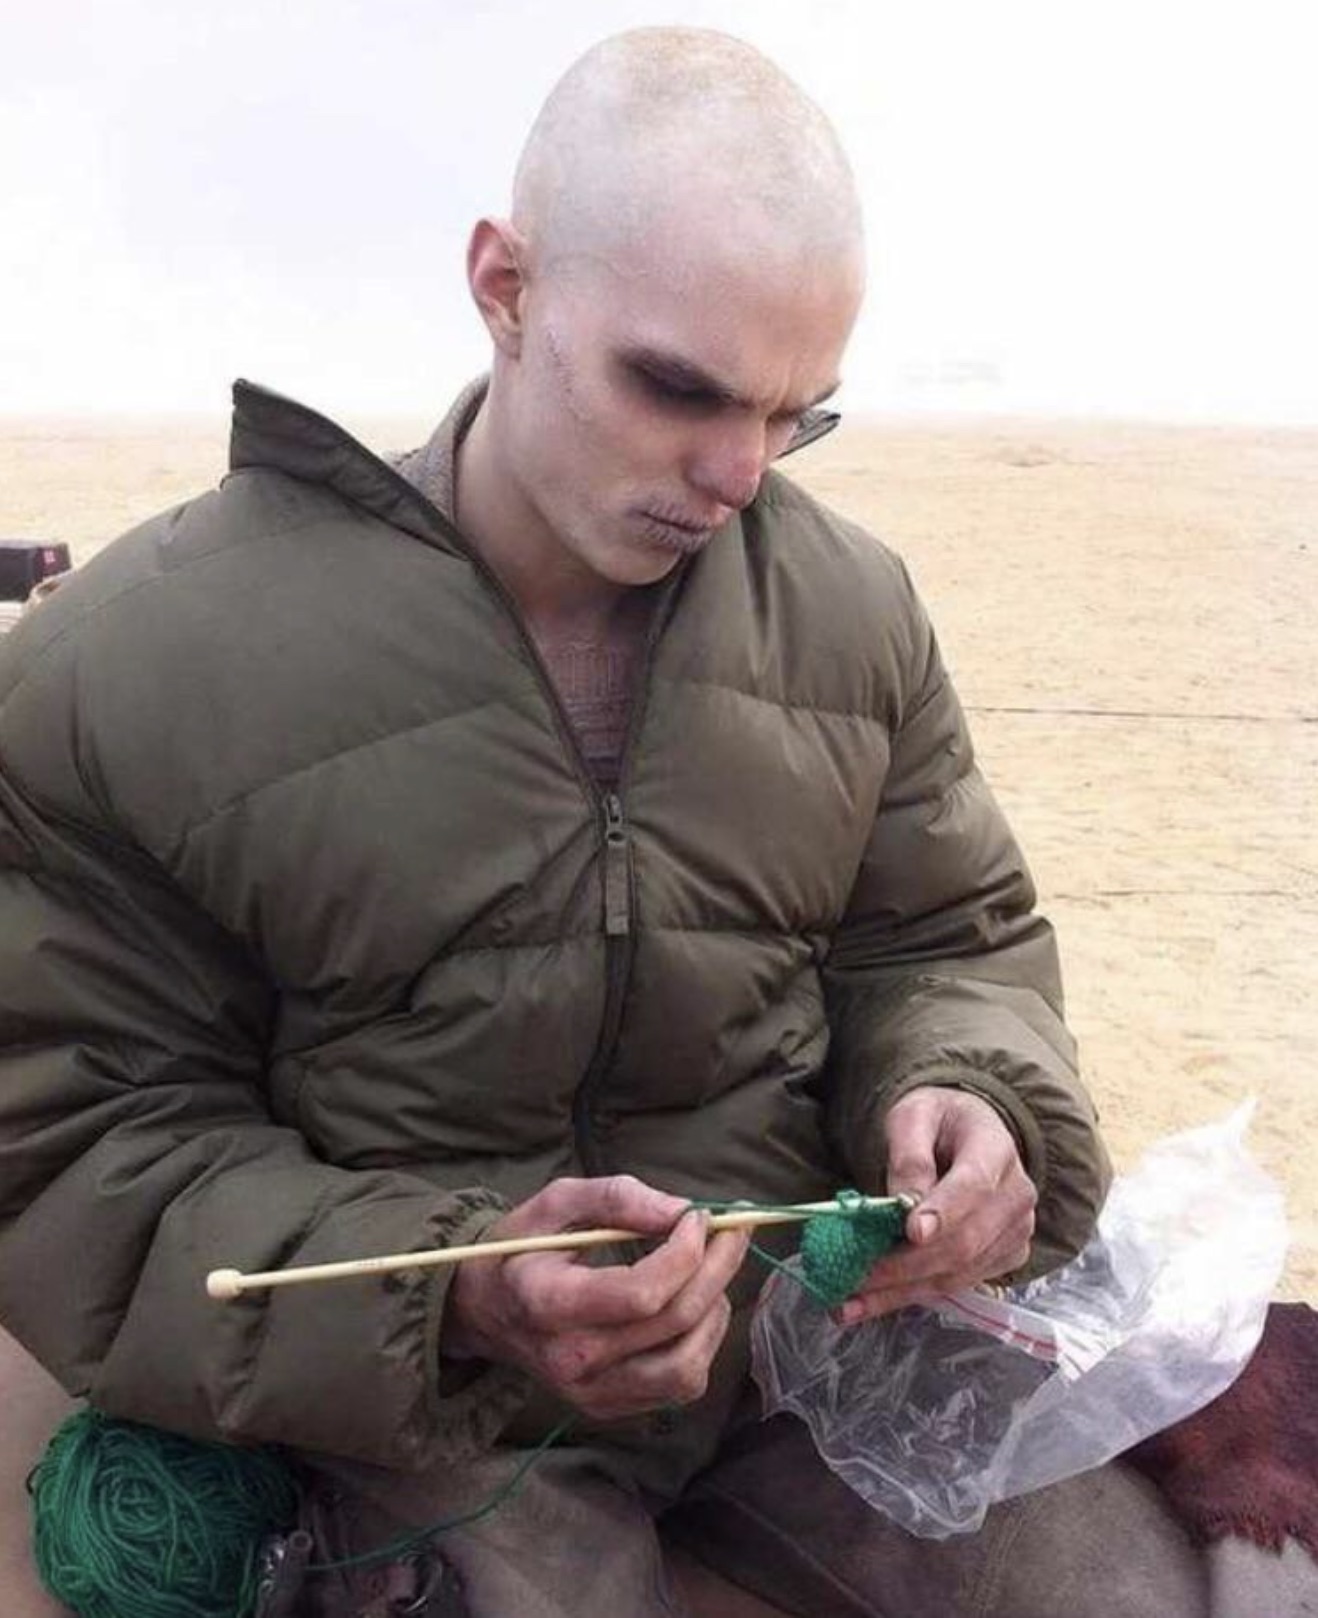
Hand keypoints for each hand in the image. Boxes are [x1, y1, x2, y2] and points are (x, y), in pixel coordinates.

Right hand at [442, 1175, 750, 1419]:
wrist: (485, 1310)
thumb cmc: (522, 1247)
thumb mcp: (556, 1202)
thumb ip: (616, 1198)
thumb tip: (680, 1211)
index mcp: (548, 1304)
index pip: (640, 1294)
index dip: (684, 1253)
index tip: (698, 1216)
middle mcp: (570, 1360)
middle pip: (673, 1322)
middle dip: (717, 1268)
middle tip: (732, 1230)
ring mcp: (591, 1393)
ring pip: (687, 1366)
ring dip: (715, 1309)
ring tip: (710, 1271)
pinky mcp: (609, 1408)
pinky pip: (679, 1387)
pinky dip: (702, 1343)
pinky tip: (693, 1307)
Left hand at [836, 1087, 1036, 1324]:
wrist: (967, 1133)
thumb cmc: (937, 1122)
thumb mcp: (914, 1117)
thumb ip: (909, 1155)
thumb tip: (903, 1204)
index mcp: (995, 1149)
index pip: (973, 1187)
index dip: (944, 1212)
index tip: (911, 1232)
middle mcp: (1015, 1196)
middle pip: (965, 1242)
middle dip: (907, 1264)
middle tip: (856, 1274)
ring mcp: (1014, 1232)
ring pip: (957, 1274)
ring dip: (901, 1292)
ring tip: (849, 1303)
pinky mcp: (1004, 1258)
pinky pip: (956, 1285)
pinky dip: (910, 1296)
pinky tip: (870, 1302)